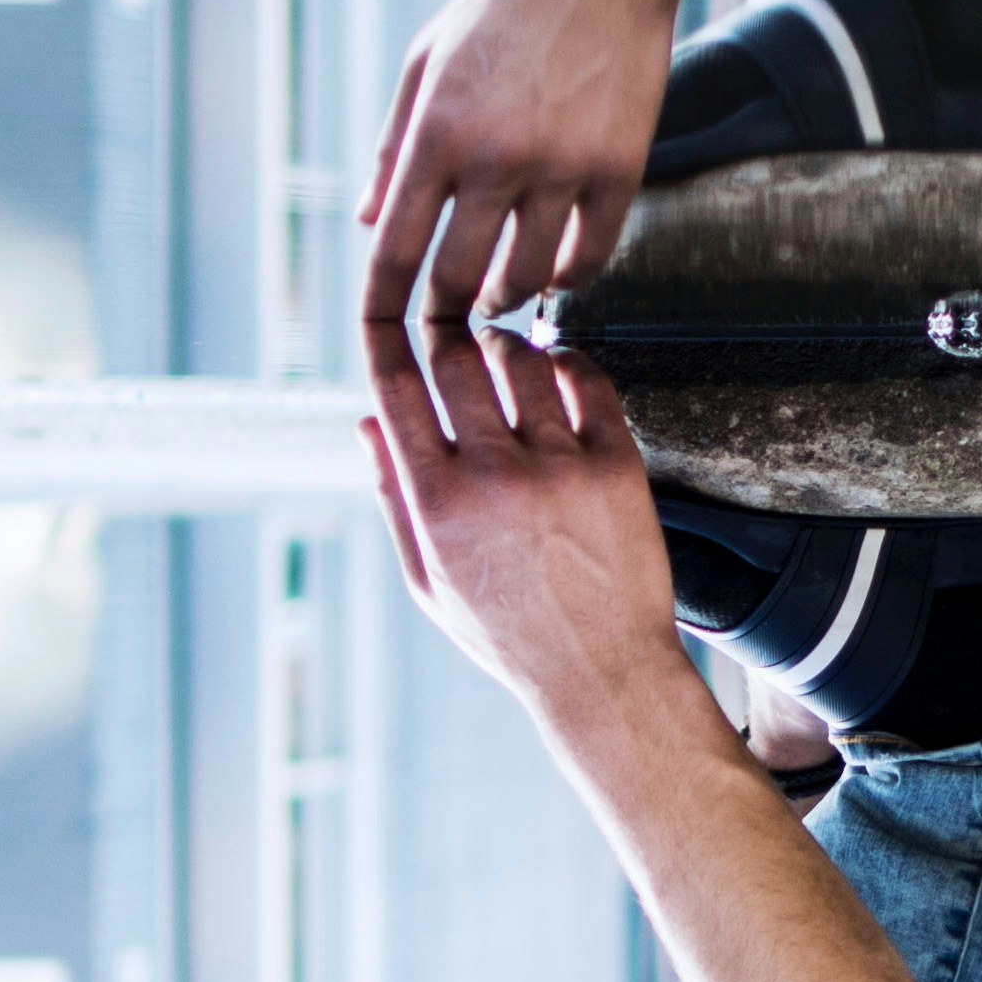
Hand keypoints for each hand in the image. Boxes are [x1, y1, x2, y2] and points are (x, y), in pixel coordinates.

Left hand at [359, 0, 689, 327]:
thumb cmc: (506, 5)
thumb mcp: (426, 60)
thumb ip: (392, 144)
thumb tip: (369, 222)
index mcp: (436, 131)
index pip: (395, 248)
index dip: (382, 306)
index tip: (379, 332)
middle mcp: (494, 157)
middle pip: (457, 278)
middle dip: (444, 312)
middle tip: (444, 319)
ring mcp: (561, 167)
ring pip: (525, 276)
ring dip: (505, 296)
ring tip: (500, 292)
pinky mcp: (619, 169)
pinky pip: (590, 255)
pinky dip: (568, 277)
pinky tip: (556, 271)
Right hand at [362, 319, 694, 740]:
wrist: (601, 670)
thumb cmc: (508, 633)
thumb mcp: (427, 580)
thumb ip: (393, 498)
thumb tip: (366, 423)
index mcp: (437, 503)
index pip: (395, 388)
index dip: (383, 334)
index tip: (384, 311)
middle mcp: (494, 476)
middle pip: (455, 357)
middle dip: (445, 328)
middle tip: (451, 325)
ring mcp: (559, 467)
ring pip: (522, 360)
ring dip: (506, 342)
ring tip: (504, 350)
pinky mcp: (615, 465)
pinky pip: (587, 380)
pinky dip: (566, 360)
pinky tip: (558, 369)